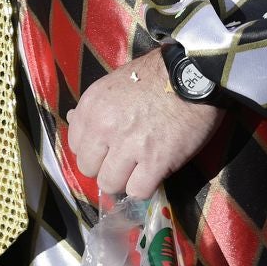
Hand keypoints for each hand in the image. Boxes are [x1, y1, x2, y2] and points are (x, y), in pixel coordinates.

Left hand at [64, 48, 223, 199]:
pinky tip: (154, 174)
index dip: (93, 150)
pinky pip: (138, 191)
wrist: (192, 74)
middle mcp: (104, 127)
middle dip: (105, 168)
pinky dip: (145, 188)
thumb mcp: (113, 83)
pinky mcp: (155, 161)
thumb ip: (93, 107)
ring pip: (110, 185)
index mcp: (92, 107)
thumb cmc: (155, 76)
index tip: (108, 148)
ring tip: (139, 170)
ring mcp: (129, 146)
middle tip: (124, 161)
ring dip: (124, 181)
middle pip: (89, 169)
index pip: (76, 146)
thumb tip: (73, 119)